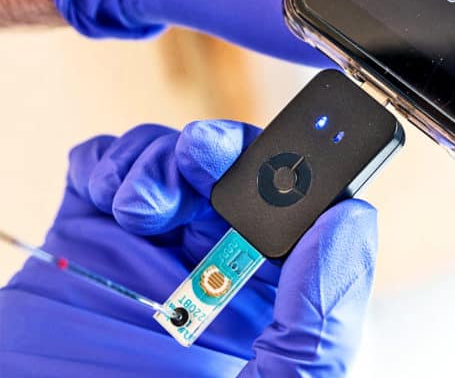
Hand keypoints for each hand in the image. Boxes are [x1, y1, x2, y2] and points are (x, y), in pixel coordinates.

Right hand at [0, 121, 376, 376]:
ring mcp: (150, 245)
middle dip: (225, 150)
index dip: (301, 177)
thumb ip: (320, 320)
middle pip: (238, 171)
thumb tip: (349, 222)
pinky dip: (108, 161)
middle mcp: (215, 263)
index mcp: (271, 296)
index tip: (290, 168)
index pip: (304, 212)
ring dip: (164, 159)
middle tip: (203, 158)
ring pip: (174, 159)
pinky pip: (103, 168)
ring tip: (143, 205)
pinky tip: (110, 195)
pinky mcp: (88, 235)